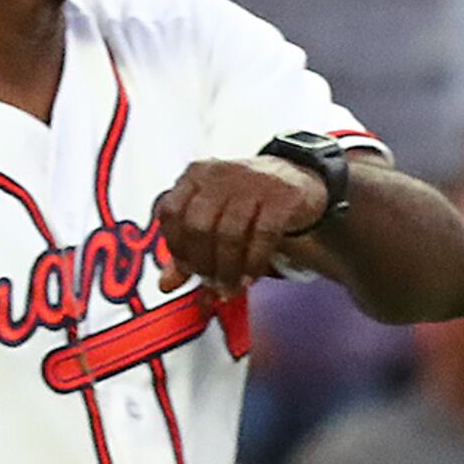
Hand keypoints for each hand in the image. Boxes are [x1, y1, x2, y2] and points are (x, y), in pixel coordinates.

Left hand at [155, 157, 333, 290]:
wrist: (296, 179)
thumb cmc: (247, 201)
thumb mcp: (214, 216)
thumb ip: (188, 248)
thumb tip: (167, 285)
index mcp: (196, 175)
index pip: (171, 211)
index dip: (175, 246)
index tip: (187, 270)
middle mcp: (220, 175)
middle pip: (199, 225)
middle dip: (202, 263)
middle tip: (210, 284)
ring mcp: (252, 183)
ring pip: (230, 234)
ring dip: (228, 269)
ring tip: (230, 288)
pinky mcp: (282, 196)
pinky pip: (263, 235)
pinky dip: (254, 262)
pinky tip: (251, 277)